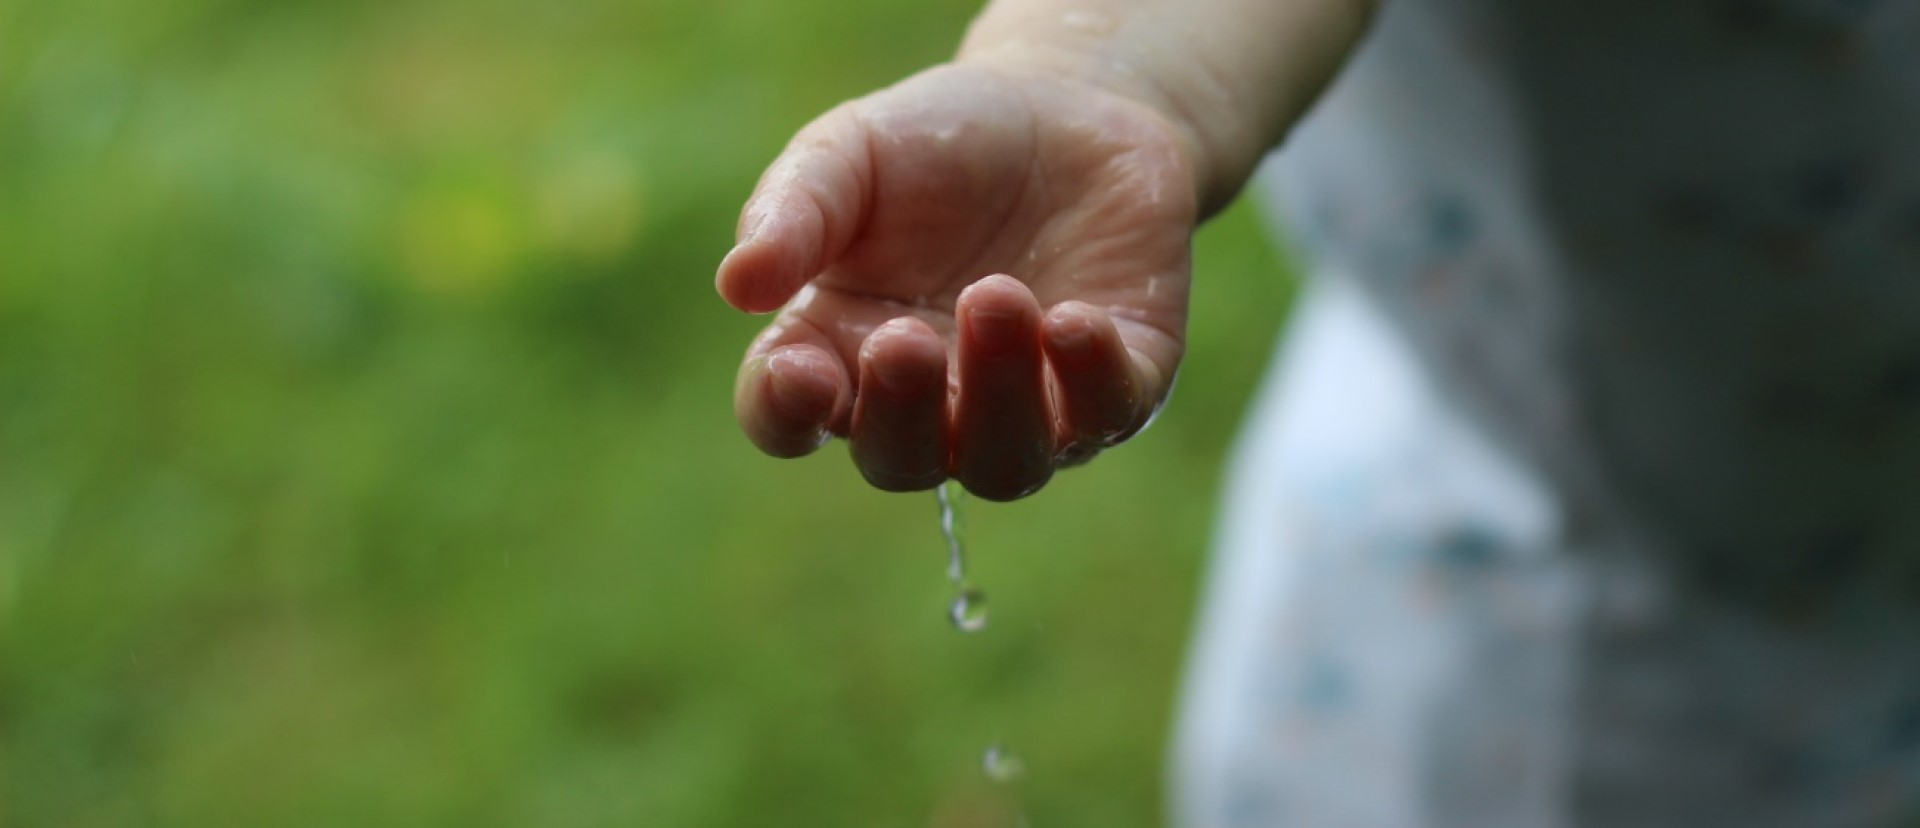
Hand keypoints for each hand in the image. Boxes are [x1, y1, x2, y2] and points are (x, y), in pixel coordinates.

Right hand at [716, 61, 1196, 500]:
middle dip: (901, 413)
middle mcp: (928, 403)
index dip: (785, 410)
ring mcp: (1025, 409)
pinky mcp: (1117, 387)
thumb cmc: (937, 143)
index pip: (787, 418)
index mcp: (836, 352)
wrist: (1071, 107)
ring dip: (998, 396)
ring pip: (1003, 462)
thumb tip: (737, 285)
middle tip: (905, 339)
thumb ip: (795, 212)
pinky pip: (1104, 415)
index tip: (797, 369)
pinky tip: (1074, 322)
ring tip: (998, 298)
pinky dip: (1089, 382)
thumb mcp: (850, 153)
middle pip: (898, 460)